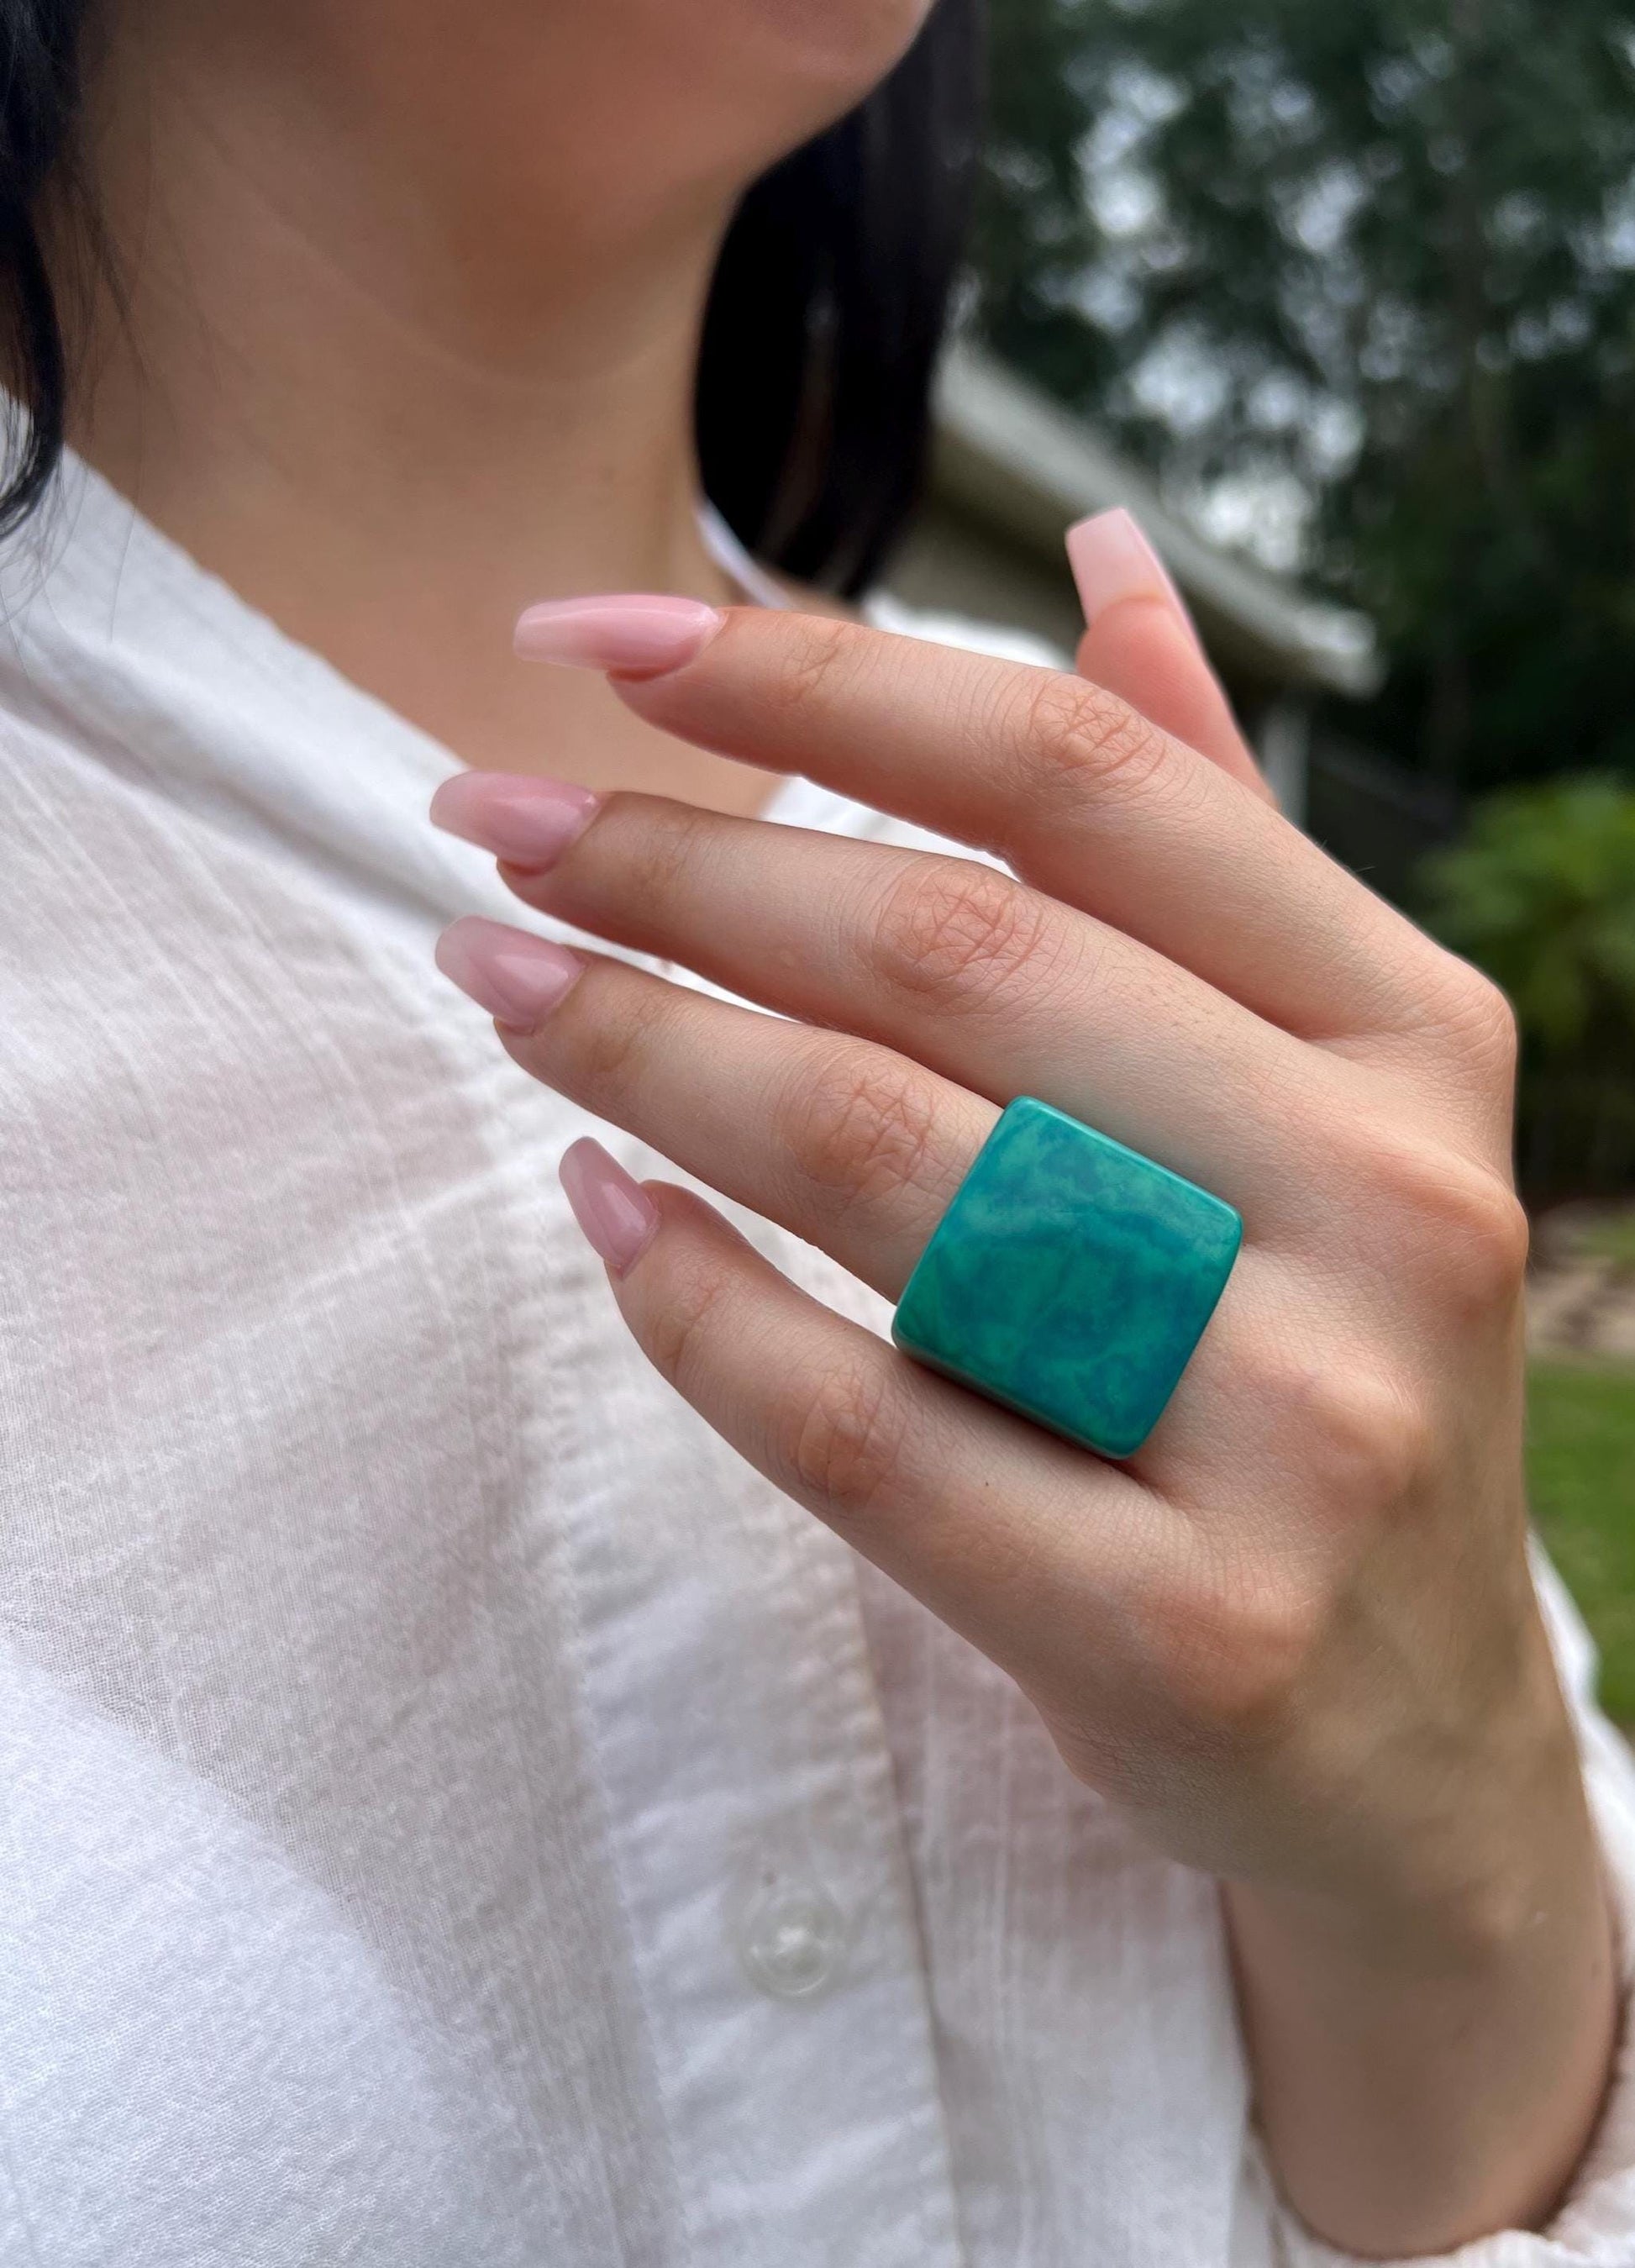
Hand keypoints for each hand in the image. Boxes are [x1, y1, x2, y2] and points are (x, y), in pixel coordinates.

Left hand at [429, 568, 1616, 2255]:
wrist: (1411, 1735)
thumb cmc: (1313, 1357)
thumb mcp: (1325, 1085)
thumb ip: (1203, 831)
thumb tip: (1097, 556)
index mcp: (1406, 1029)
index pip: (1073, 780)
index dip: (810, 679)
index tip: (591, 637)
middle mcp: (1385, 1200)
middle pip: (950, 958)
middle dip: (675, 867)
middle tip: (487, 827)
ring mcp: (1303, 1426)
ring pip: (885, 1171)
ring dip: (643, 1050)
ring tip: (502, 981)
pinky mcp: (1185, 1628)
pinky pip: (861, 1431)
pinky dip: (691, 1309)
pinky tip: (597, 1212)